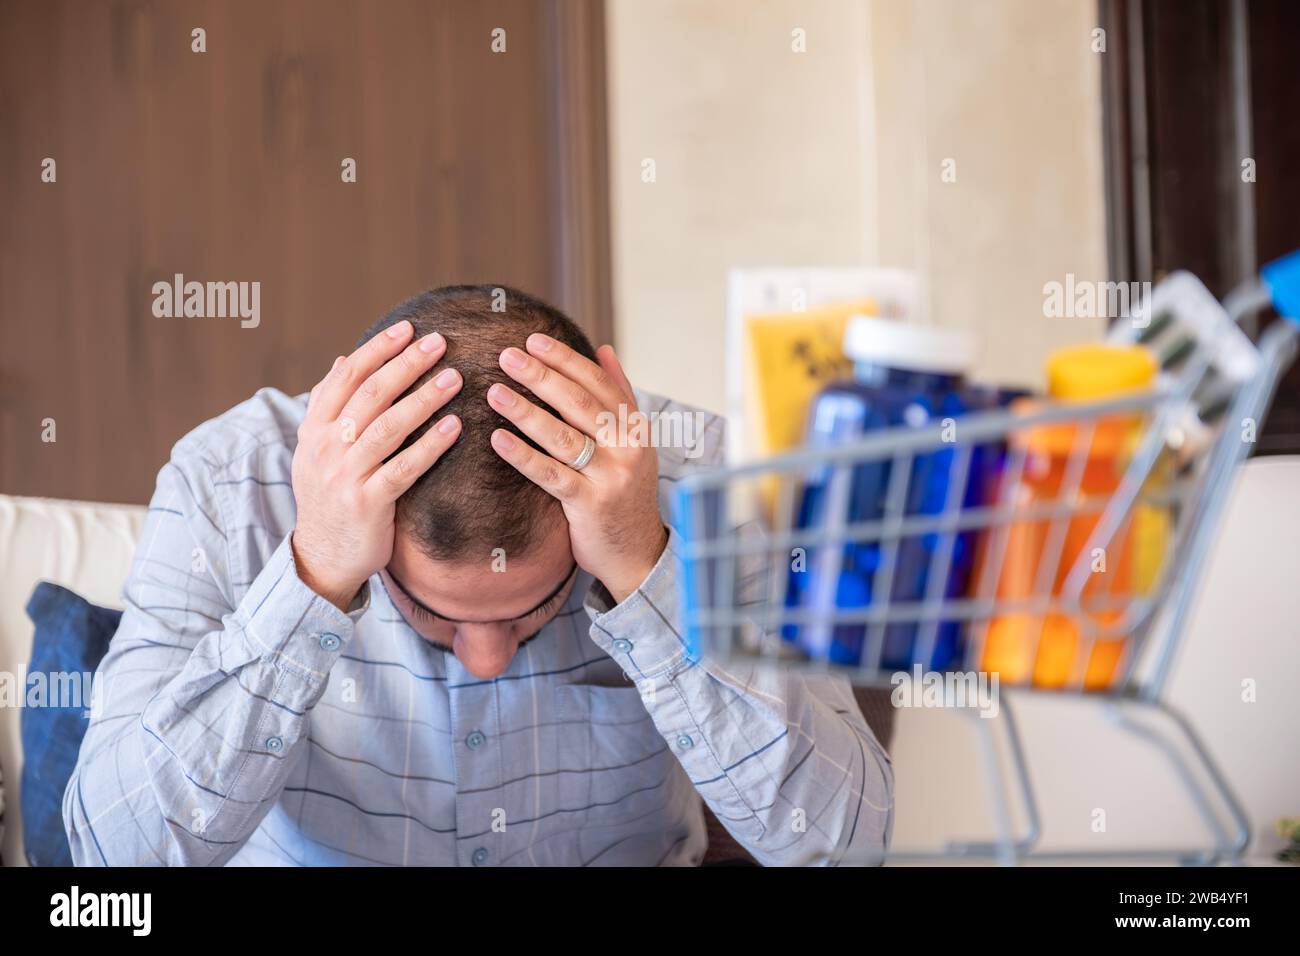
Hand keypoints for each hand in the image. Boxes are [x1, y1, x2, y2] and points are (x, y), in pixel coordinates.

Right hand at [291, 320, 462, 610]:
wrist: (323, 556)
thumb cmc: (331, 496)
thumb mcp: (318, 449)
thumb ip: (330, 406)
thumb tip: (341, 359)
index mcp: (314, 429)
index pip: (347, 377)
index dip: (378, 350)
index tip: (408, 328)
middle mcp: (326, 448)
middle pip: (371, 394)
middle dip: (407, 364)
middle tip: (440, 342)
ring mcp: (345, 476)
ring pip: (388, 427)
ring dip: (424, 398)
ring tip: (455, 378)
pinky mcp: (368, 503)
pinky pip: (404, 468)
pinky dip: (430, 445)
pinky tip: (455, 427)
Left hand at [487, 334, 667, 603]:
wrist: (637, 552)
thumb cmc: (626, 492)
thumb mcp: (633, 442)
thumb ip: (619, 396)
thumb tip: (604, 350)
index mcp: (635, 427)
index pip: (599, 383)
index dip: (565, 360)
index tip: (533, 341)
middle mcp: (628, 448)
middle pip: (580, 403)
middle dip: (541, 376)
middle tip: (506, 356)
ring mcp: (611, 477)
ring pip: (563, 436)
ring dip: (526, 411)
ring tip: (494, 392)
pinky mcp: (590, 505)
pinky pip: (551, 475)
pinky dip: (523, 455)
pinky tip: (498, 439)